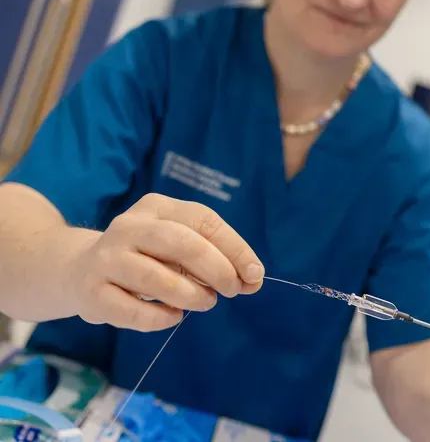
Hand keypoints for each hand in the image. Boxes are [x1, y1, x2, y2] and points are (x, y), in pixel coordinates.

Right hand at [67, 193, 263, 330]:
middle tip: (232, 290)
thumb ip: (218, 260)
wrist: (79, 271)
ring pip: (156, 278)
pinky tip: (173, 317)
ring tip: (206, 302)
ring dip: (191, 295)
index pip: (204, 220)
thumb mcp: (180, 249)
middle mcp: (129, 226)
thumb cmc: (146, 258)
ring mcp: (106, 258)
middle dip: (217, 270)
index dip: (235, 248)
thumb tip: (253, 279)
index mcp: (157, 207)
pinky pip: (132, 310)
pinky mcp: (91, 292)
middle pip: (182, 243)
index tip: (254, 274)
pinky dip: (161, 318)